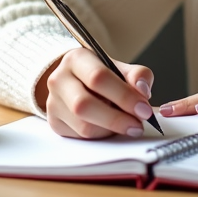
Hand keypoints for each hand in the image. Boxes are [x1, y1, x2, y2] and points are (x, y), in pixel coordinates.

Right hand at [39, 48, 155, 138]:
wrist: (76, 81)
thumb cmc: (101, 74)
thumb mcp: (119, 68)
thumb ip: (137, 76)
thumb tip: (143, 90)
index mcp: (76, 59)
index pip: (98, 77)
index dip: (124, 95)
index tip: (144, 109)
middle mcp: (59, 79)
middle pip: (84, 105)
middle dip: (116, 118)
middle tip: (138, 124)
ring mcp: (53, 103)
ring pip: (83, 126)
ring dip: (110, 130)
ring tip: (127, 125)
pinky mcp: (55, 123)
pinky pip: (80, 137)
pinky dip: (101, 136)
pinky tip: (110, 128)